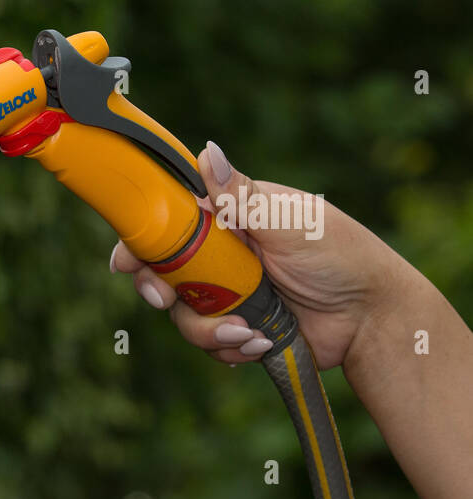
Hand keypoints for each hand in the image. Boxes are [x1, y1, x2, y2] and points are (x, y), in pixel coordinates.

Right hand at [109, 140, 406, 368]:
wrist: (373, 317)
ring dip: (209, 329)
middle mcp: (224, 257)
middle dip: (159, 290)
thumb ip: (241, 195)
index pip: (171, 224)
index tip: (125, 261)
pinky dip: (231, 347)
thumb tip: (205, 150)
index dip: (142, 242)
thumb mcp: (288, 220)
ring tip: (250, 332)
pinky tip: (261, 343)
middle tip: (163, 300)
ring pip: (184, 315)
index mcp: (231, 220)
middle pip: (164, 273)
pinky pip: (211, 343)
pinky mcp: (240, 329)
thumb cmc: (341, 255)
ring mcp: (230, 295)